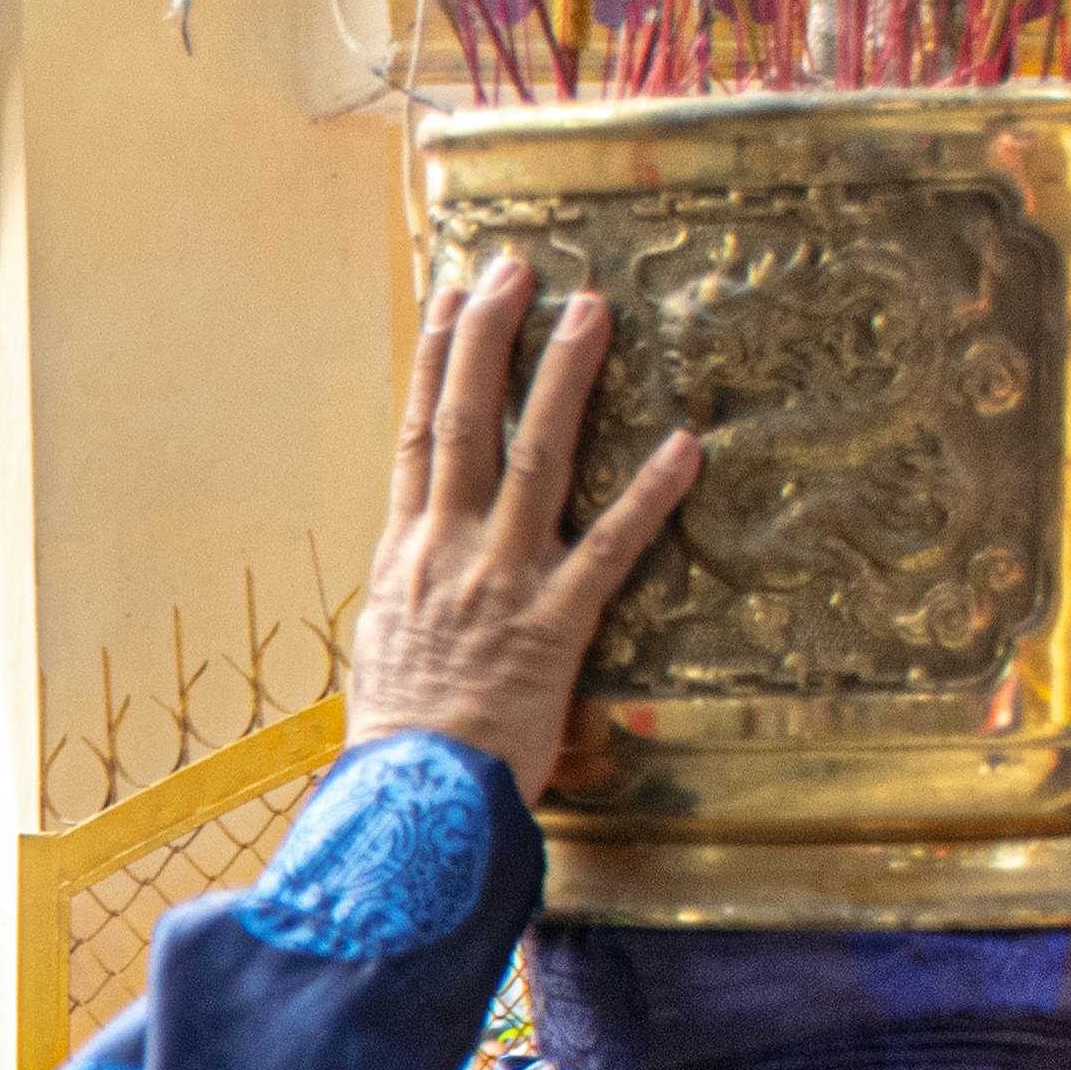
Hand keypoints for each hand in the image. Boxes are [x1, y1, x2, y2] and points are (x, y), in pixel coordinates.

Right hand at [347, 258, 703, 802]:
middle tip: (518, 267)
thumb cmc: (398, 737)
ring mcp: (500, 582)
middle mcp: (447, 552)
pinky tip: (686, 445)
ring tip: (591, 309)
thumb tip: (418, 563)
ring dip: (564, 379)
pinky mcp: (554, 626)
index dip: (433, 359)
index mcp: (403, 555)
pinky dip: (649, 495)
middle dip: (490, 336)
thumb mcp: (384, 648)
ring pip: (533, 459)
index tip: (450, 294)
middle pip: (466, 421)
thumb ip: (408, 593)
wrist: (410, 802)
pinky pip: (609, 548)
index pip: (416, 434)